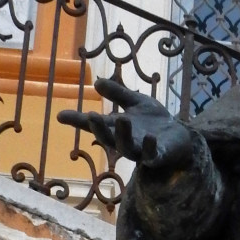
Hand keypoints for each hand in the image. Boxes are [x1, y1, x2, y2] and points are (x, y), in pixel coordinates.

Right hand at [59, 77, 192, 170]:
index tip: (60, 115)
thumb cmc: (154, 121)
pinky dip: (150, 148)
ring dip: (123, 135)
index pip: (94, 125)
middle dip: (100, 129)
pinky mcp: (158, 157)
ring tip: (122, 119)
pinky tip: (150, 137)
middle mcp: (125, 142)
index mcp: (116, 128)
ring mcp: (141, 151)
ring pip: (127, 148)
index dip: (78, 121)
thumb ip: (118, 94)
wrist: (178, 136)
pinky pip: (151, 155)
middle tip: (91, 116)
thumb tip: (97, 82)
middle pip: (108, 139)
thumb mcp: (136, 102)